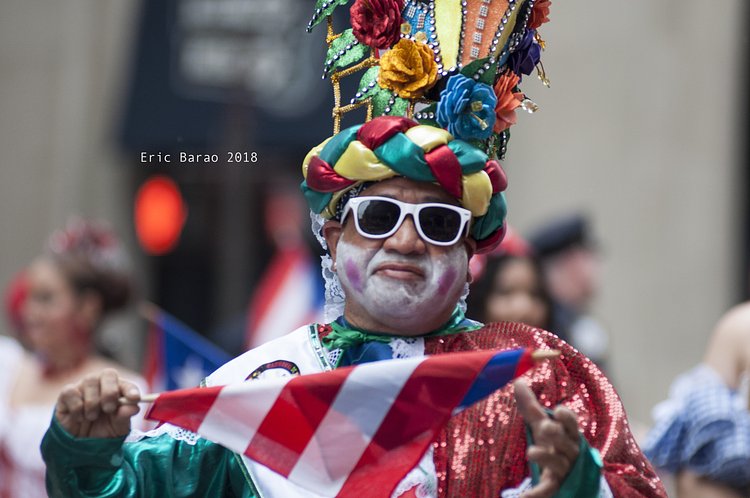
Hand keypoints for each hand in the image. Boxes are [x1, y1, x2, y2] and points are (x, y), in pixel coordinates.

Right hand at [55, 368, 140, 437]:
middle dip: (110, 392)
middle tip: (109, 409)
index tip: (134, 398)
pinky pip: (71, 392)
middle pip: (108, 373)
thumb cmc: (101, 432)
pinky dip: (76, 407)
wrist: (79, 445)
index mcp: (118, 391)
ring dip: (92, 403)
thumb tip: (134, 407)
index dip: (130, 389)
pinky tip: (79, 418)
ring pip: (89, 381)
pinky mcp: (66, 394)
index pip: (126, 384)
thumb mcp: (116, 428)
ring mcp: (83, 387)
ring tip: (92, 417)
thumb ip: (124, 417)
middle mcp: (101, 384)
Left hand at [514, 379, 580, 497]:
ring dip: (546, 457)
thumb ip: (531, 406)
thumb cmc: (555, 444)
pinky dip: (537, 494)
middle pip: (566, 442)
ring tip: (531, 452)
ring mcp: (565, 469)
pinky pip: (549, 490)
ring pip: (558, 463)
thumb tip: (517, 381)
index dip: (567, 418)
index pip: (572, 424)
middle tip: (544, 426)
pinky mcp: (557, 486)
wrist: (572, 478)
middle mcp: (570, 451)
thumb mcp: (543, 425)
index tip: (559, 410)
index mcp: (568, 434)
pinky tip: (522, 497)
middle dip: (556, 433)